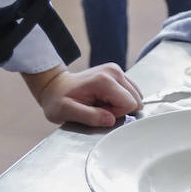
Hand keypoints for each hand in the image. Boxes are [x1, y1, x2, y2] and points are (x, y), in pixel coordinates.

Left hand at [24, 65, 142, 126]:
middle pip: (135, 100)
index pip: (129, 104)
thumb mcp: (67, 111)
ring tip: (99, 103)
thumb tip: (110, 120)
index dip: (115, 114)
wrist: (55, 86)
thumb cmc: (59, 100)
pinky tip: (103, 99)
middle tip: (98, 107)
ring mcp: (116, 71)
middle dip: (118, 110)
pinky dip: (118, 100)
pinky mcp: (117, 73)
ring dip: (118, 105)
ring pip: (134, 97)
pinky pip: (130, 93)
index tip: (99, 111)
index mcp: (104, 80)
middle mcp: (114, 72)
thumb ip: (90, 117)